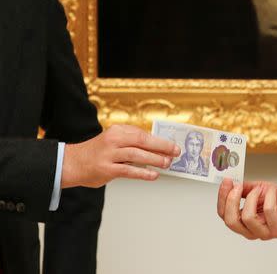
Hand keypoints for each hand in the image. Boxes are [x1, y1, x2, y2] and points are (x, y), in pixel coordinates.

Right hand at [61, 124, 179, 187]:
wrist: (71, 163)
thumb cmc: (97, 152)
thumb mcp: (113, 139)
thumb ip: (131, 141)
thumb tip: (157, 148)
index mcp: (117, 131)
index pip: (143, 134)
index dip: (160, 140)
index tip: (172, 145)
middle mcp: (113, 140)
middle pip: (142, 141)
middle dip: (162, 147)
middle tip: (175, 152)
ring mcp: (109, 154)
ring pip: (137, 155)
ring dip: (155, 159)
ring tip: (167, 163)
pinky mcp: (106, 169)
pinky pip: (128, 171)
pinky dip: (143, 173)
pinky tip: (153, 175)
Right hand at [217, 178, 276, 239]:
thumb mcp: (257, 189)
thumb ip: (244, 188)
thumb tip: (232, 182)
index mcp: (242, 221)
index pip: (223, 214)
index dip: (222, 197)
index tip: (226, 181)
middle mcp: (249, 230)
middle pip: (230, 221)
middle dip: (231, 201)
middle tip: (237, 186)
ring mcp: (263, 232)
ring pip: (247, 218)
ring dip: (252, 198)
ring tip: (259, 189)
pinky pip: (268, 212)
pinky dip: (269, 197)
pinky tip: (272, 192)